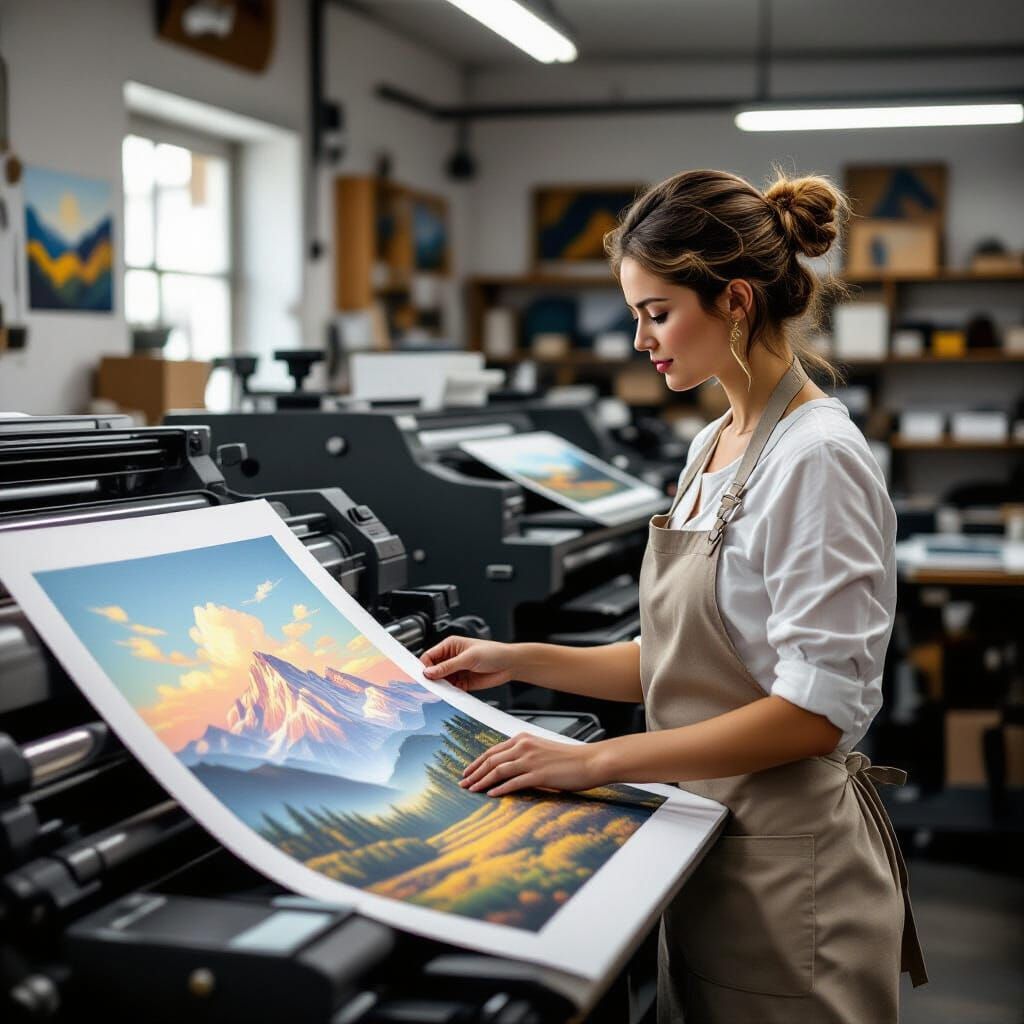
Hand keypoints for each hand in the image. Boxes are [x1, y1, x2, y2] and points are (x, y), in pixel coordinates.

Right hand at [420, 636, 518, 692]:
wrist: (510, 665)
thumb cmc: (493, 652)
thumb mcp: (468, 658)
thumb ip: (448, 666)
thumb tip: (428, 672)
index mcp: (450, 646)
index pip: (430, 656)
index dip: (424, 666)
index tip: (422, 677)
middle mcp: (451, 658)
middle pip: (433, 670)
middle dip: (430, 678)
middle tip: (427, 687)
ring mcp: (457, 671)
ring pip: (440, 681)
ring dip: (439, 687)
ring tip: (438, 692)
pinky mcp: (463, 683)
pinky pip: (450, 689)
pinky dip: (447, 693)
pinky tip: (447, 695)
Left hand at [459, 732, 606, 796]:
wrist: (591, 761)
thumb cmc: (568, 758)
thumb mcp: (542, 750)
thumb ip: (524, 755)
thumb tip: (506, 768)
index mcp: (523, 739)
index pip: (492, 751)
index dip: (476, 762)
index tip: (467, 772)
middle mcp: (524, 747)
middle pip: (491, 760)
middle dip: (474, 773)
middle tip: (462, 784)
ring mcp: (531, 760)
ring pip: (498, 770)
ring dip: (482, 781)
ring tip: (471, 790)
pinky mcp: (539, 775)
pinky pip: (514, 782)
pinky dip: (500, 789)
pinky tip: (491, 795)